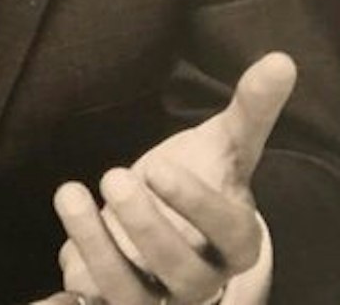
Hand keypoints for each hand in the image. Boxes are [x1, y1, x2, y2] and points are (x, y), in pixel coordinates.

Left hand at [52, 52, 296, 304]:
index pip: (229, 234)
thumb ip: (252, 108)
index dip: (196, 206)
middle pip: (182, 272)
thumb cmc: (203, 177)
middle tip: (114, 176)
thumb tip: (281, 60)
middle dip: (146, 226)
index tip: (159, 166)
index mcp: (238, 242)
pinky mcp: (115, 304)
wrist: (170, 219)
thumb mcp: (227, 142)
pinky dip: (74, 294)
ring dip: (98, 250)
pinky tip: (58, 268)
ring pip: (132, 297)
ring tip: (70, 195)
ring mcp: (158, 300)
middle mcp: (203, 282)